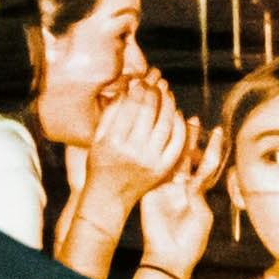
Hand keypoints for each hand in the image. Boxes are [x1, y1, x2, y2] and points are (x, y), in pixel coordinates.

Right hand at [70, 58, 196, 204]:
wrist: (109, 198)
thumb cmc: (100, 163)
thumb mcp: (98, 137)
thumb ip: (112, 111)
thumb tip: (130, 86)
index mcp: (114, 141)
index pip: (132, 106)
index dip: (139, 89)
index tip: (142, 80)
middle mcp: (134, 151)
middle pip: (150, 111)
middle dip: (155, 92)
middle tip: (156, 82)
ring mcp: (152, 161)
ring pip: (167, 123)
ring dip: (169, 104)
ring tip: (167, 93)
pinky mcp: (163, 168)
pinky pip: (178, 141)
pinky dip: (180, 124)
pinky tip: (176, 113)